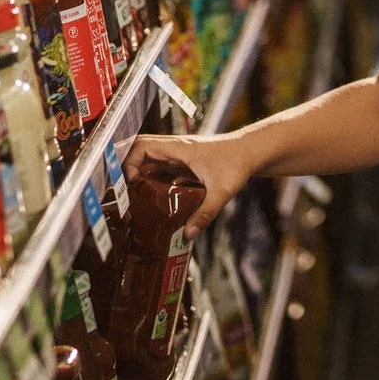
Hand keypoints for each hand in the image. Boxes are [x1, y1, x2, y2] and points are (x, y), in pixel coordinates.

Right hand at [129, 133, 250, 236]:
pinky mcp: (184, 161)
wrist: (252, 151)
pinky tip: (154, 196)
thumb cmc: (238, 162)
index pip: (142, 145)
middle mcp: (176, 148)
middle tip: (126, 190)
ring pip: (149, 158)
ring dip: (139, 172)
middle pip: (140, 149)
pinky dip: (152, 177)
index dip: (129, 162)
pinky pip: (160, 166)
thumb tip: (188, 234)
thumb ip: (205, 213)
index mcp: (179, 148)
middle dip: (127, 167)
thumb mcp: (221, 191)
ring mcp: (179, 154)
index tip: (130, 183)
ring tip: (135, 196)